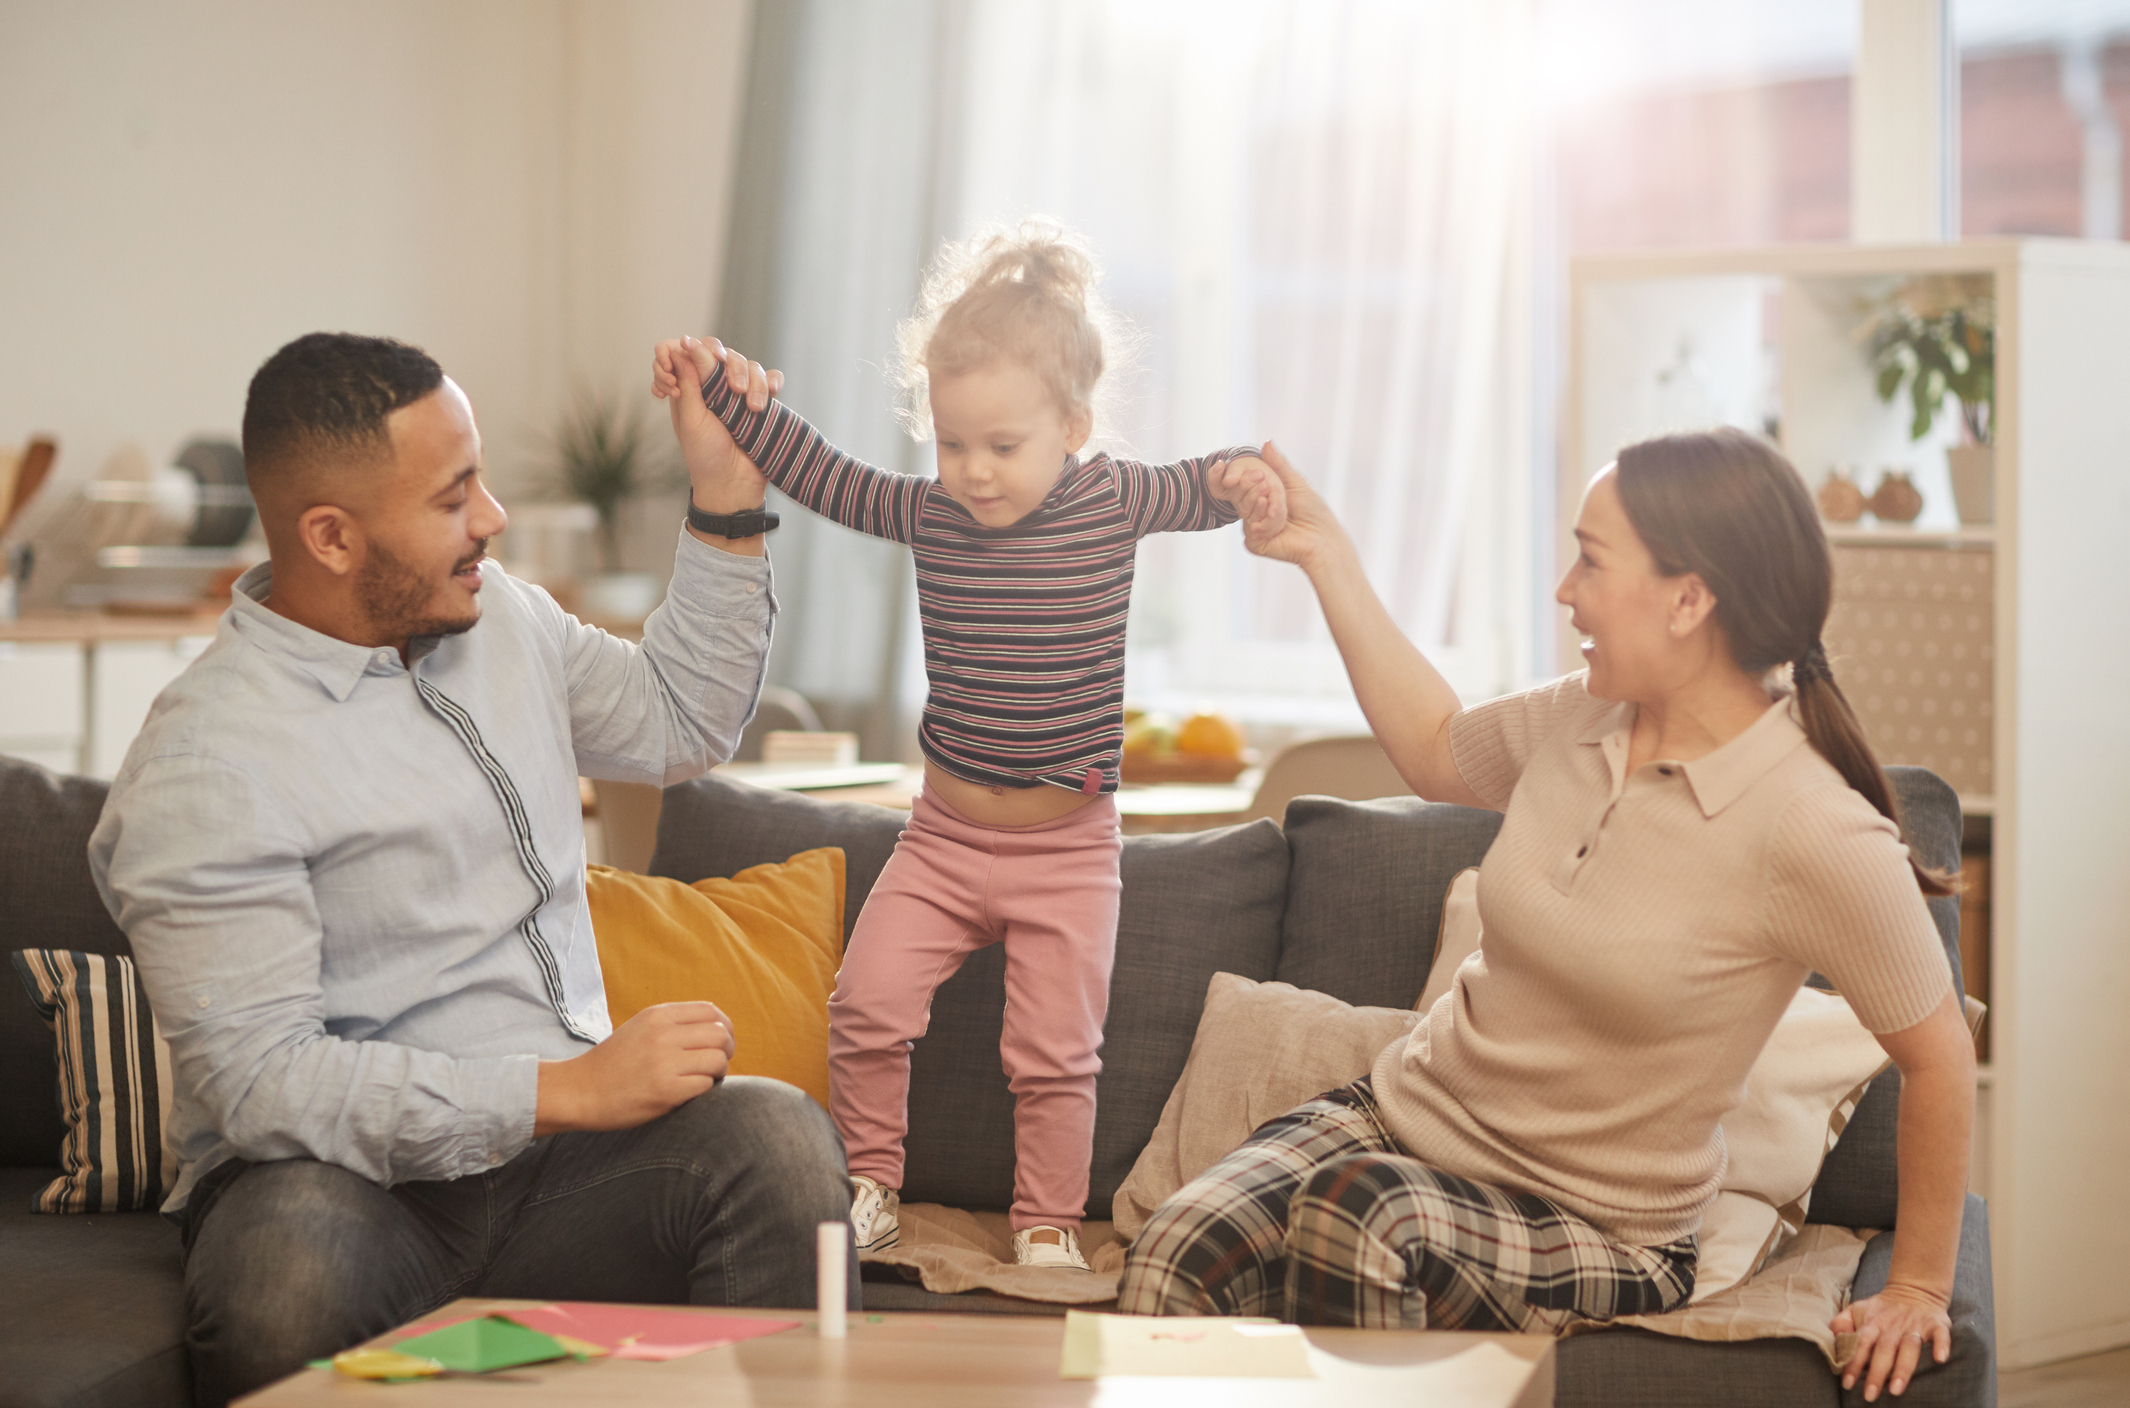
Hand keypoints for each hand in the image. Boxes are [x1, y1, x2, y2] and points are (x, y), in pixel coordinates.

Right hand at [534, 1001, 734, 1134]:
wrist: (579, 1091)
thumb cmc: (613, 1064)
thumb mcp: (641, 1029)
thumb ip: (673, 1024)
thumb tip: (717, 1028)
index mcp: (657, 1015)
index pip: (711, 1011)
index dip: (724, 1028)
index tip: (719, 1044)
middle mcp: (663, 1034)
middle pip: (721, 1034)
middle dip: (726, 1050)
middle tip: (715, 1066)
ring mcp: (664, 1062)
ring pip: (718, 1059)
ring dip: (717, 1072)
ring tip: (703, 1080)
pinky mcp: (665, 1090)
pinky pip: (705, 1085)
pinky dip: (704, 1090)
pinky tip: (689, 1094)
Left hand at [649, 336, 772, 512]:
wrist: (735, 484)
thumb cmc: (706, 456)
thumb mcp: (692, 418)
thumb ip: (689, 381)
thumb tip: (682, 344)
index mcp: (691, 387)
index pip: (688, 350)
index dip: (689, 348)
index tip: (690, 354)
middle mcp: (714, 386)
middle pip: (723, 352)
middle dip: (730, 365)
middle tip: (734, 389)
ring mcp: (740, 393)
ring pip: (749, 364)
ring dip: (754, 381)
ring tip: (754, 408)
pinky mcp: (762, 402)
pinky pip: (771, 378)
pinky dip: (772, 382)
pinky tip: (772, 394)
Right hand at [1237, 440, 1347, 573]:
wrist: (1322, 538)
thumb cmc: (1312, 510)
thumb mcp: (1295, 482)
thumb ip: (1278, 464)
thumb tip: (1267, 442)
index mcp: (1260, 496)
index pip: (1243, 483)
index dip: (1243, 476)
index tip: (1253, 472)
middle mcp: (1253, 512)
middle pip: (1242, 495)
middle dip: (1257, 488)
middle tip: (1268, 485)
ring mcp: (1252, 527)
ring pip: (1247, 510)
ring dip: (1268, 504)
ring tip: (1282, 505)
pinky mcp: (1254, 542)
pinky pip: (1252, 527)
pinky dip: (1267, 520)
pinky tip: (1279, 520)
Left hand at [1832, 1282, 1952, 1400]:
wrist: (1914, 1289)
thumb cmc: (1881, 1309)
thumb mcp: (1857, 1310)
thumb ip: (1841, 1324)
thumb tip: (1834, 1340)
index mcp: (1872, 1324)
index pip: (1860, 1344)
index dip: (1853, 1363)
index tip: (1847, 1384)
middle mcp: (1893, 1326)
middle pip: (1884, 1350)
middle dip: (1876, 1373)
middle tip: (1870, 1395)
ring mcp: (1915, 1325)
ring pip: (1910, 1347)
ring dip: (1903, 1368)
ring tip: (1896, 1389)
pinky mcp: (1936, 1324)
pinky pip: (1941, 1335)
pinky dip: (1941, 1346)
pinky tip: (1940, 1360)